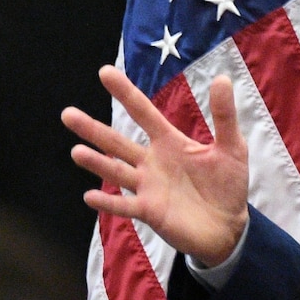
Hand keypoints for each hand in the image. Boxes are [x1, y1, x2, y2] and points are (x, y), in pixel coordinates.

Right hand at [63, 66, 248, 265]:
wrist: (229, 227)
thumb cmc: (227, 185)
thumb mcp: (232, 147)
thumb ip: (224, 116)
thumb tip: (222, 78)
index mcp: (169, 142)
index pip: (143, 112)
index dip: (125, 93)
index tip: (105, 72)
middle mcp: (152, 162)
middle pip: (117, 142)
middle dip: (93, 130)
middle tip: (67, 114)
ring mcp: (148, 187)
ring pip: (116, 172)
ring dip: (97, 163)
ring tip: (76, 152)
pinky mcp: (150, 212)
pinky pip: (125, 206)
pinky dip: (108, 203)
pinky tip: (89, 196)